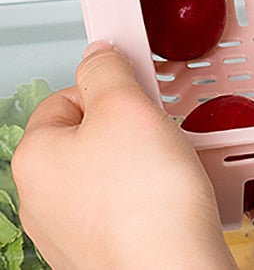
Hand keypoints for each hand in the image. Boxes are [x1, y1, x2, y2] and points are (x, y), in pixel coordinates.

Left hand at [11, 42, 235, 269]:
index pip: (65, 97)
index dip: (108, 88)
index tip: (137, 92)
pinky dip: (144, 197)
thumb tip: (97, 53)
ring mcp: (66, 232)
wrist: (171, 267)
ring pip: (105, 172)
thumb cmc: (144, 197)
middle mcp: (39, 199)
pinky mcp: (97, 253)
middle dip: (125, 127)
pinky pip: (121, 207)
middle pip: (85, 136)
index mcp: (34, 158)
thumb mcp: (125, 104)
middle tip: (155, 131)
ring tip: (165, 168)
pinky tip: (164, 198)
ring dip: (137, 162)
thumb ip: (107, 70)